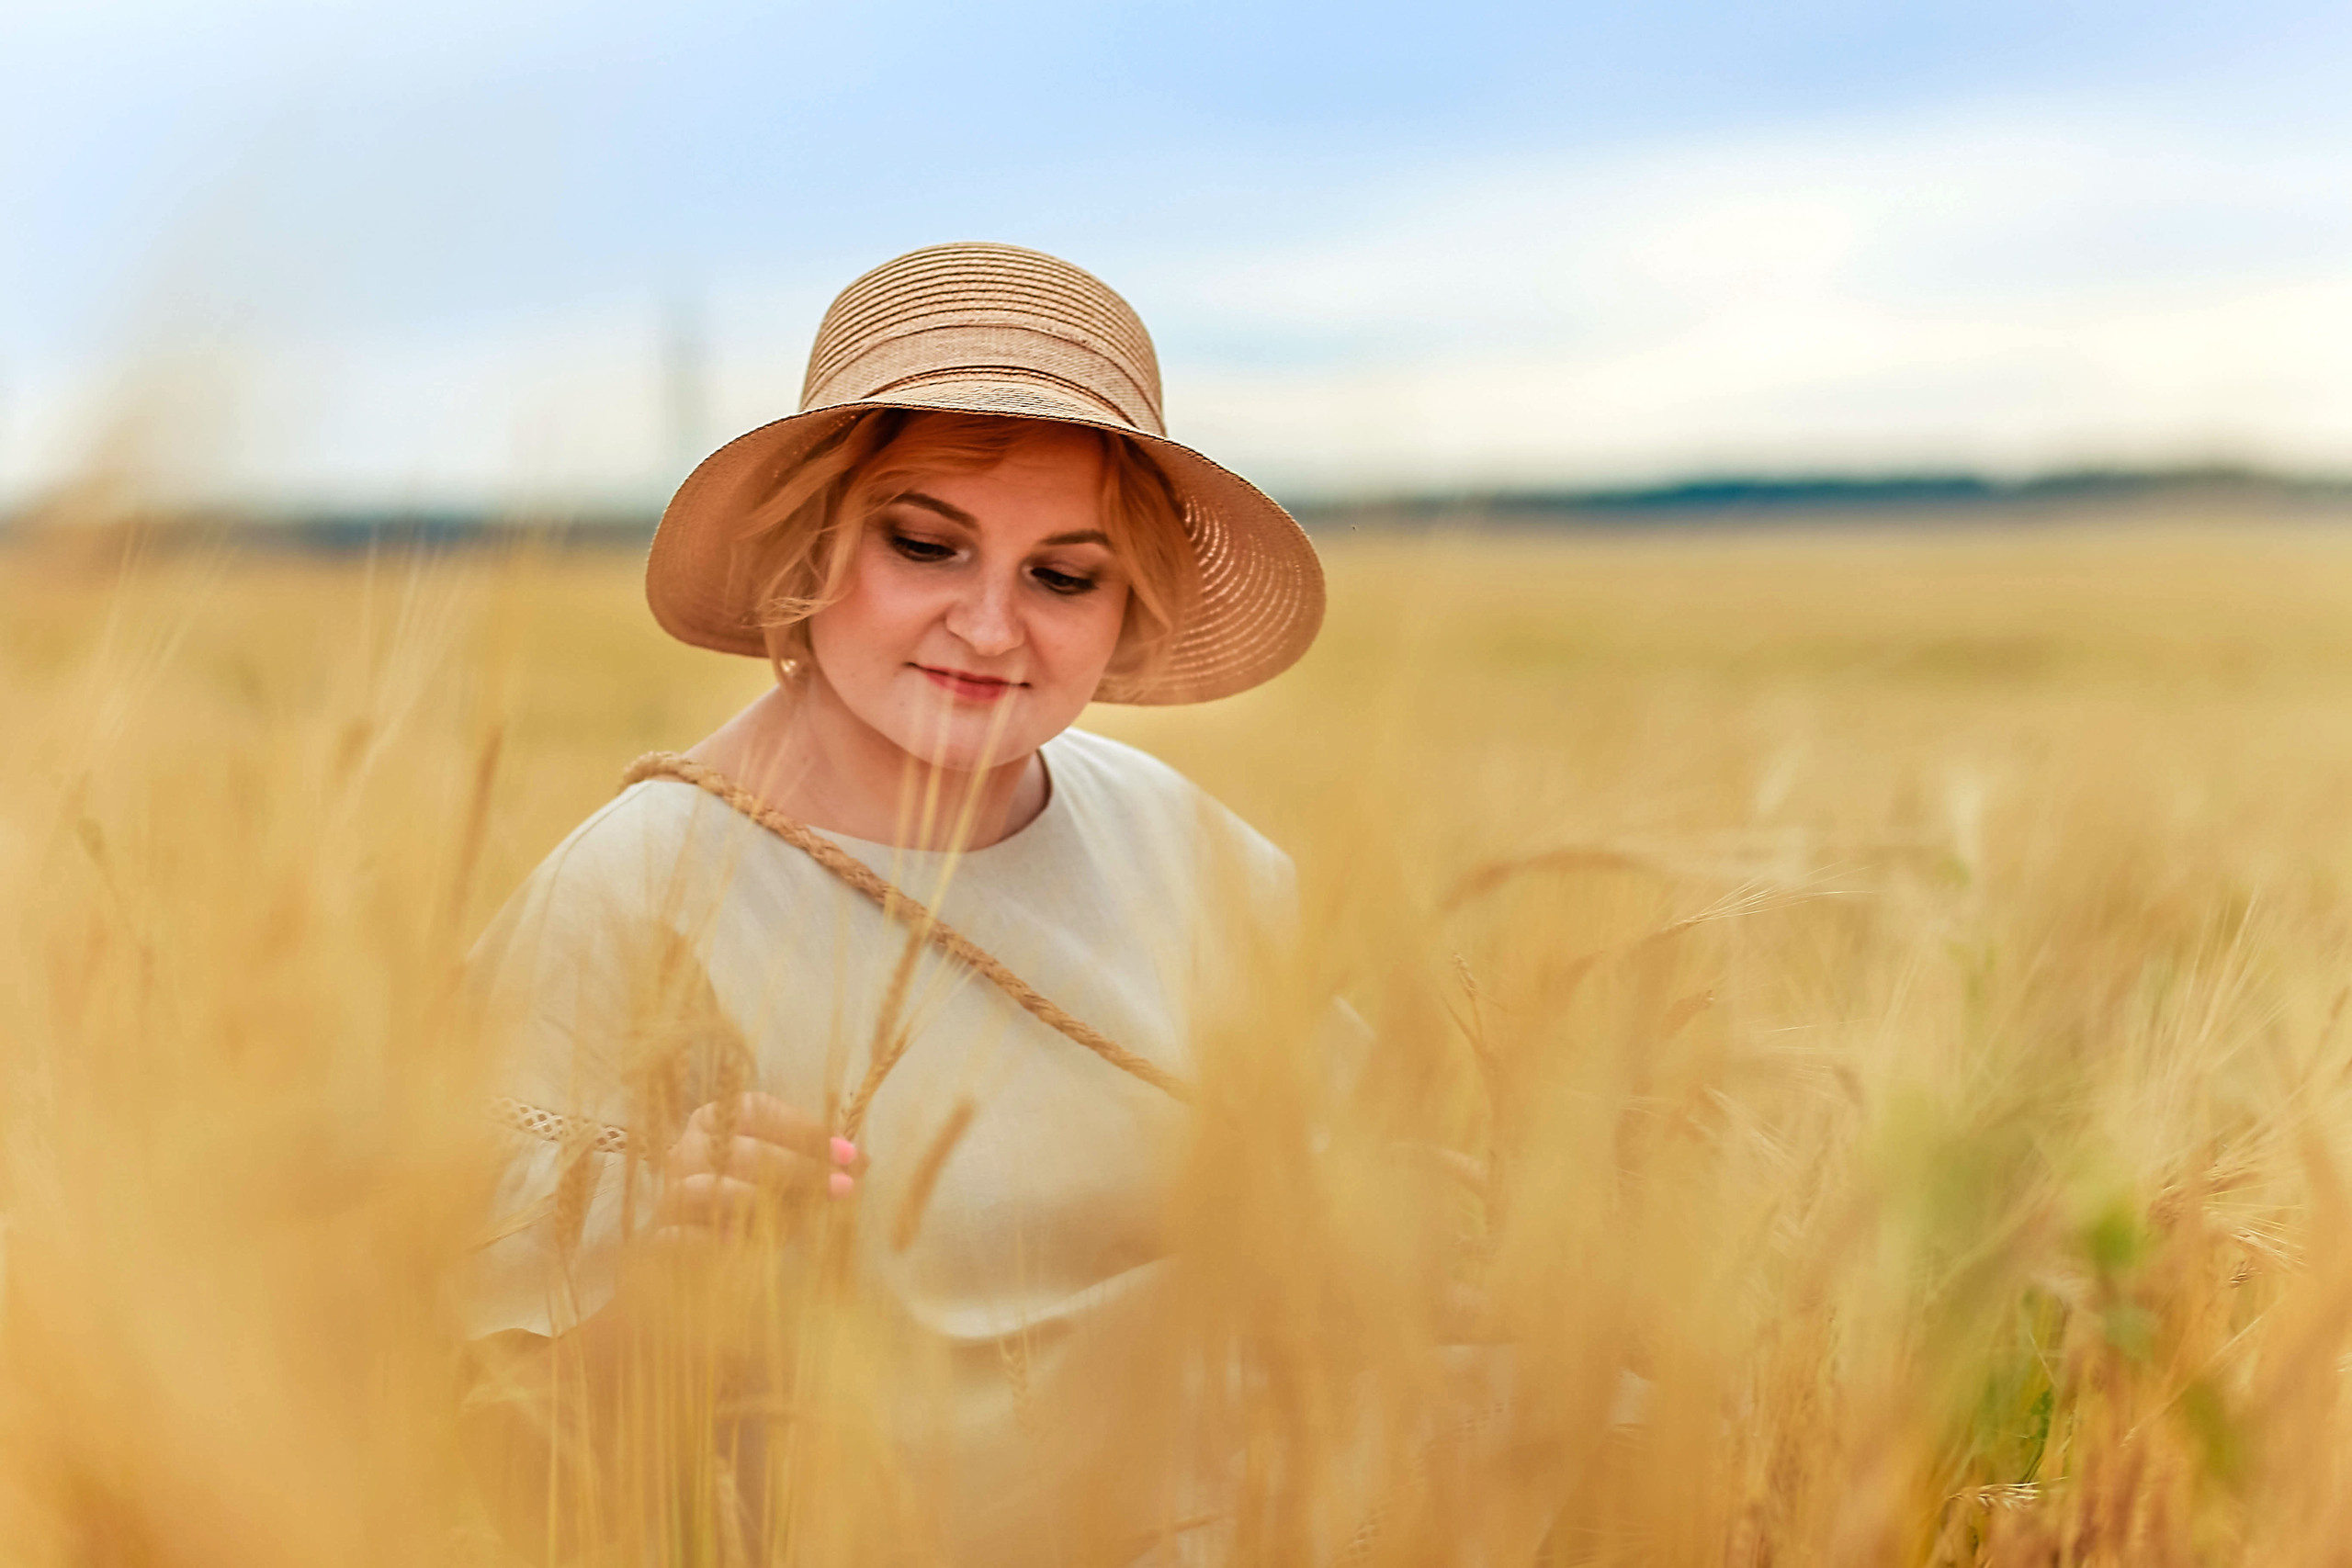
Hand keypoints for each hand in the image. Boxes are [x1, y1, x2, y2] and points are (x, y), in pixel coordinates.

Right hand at [648, 1092, 862, 1240]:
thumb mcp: (789, 1184)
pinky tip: (739, 1247)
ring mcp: (669, 1192)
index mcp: (717, 1121)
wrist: (700, 1267)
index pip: (757, 1111)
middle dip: (798, 1168)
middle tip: (840, 1188)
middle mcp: (687, 1149)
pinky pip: (679, 1235)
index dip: (805, 1130)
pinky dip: (710, 1240)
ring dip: (757, 1202)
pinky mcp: (659, 1237)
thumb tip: (860, 1161)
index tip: (848, 1155)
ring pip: (707, 1187)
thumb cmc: (752, 1209)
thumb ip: (817, 1167)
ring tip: (795, 1218)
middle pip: (740, 1148)